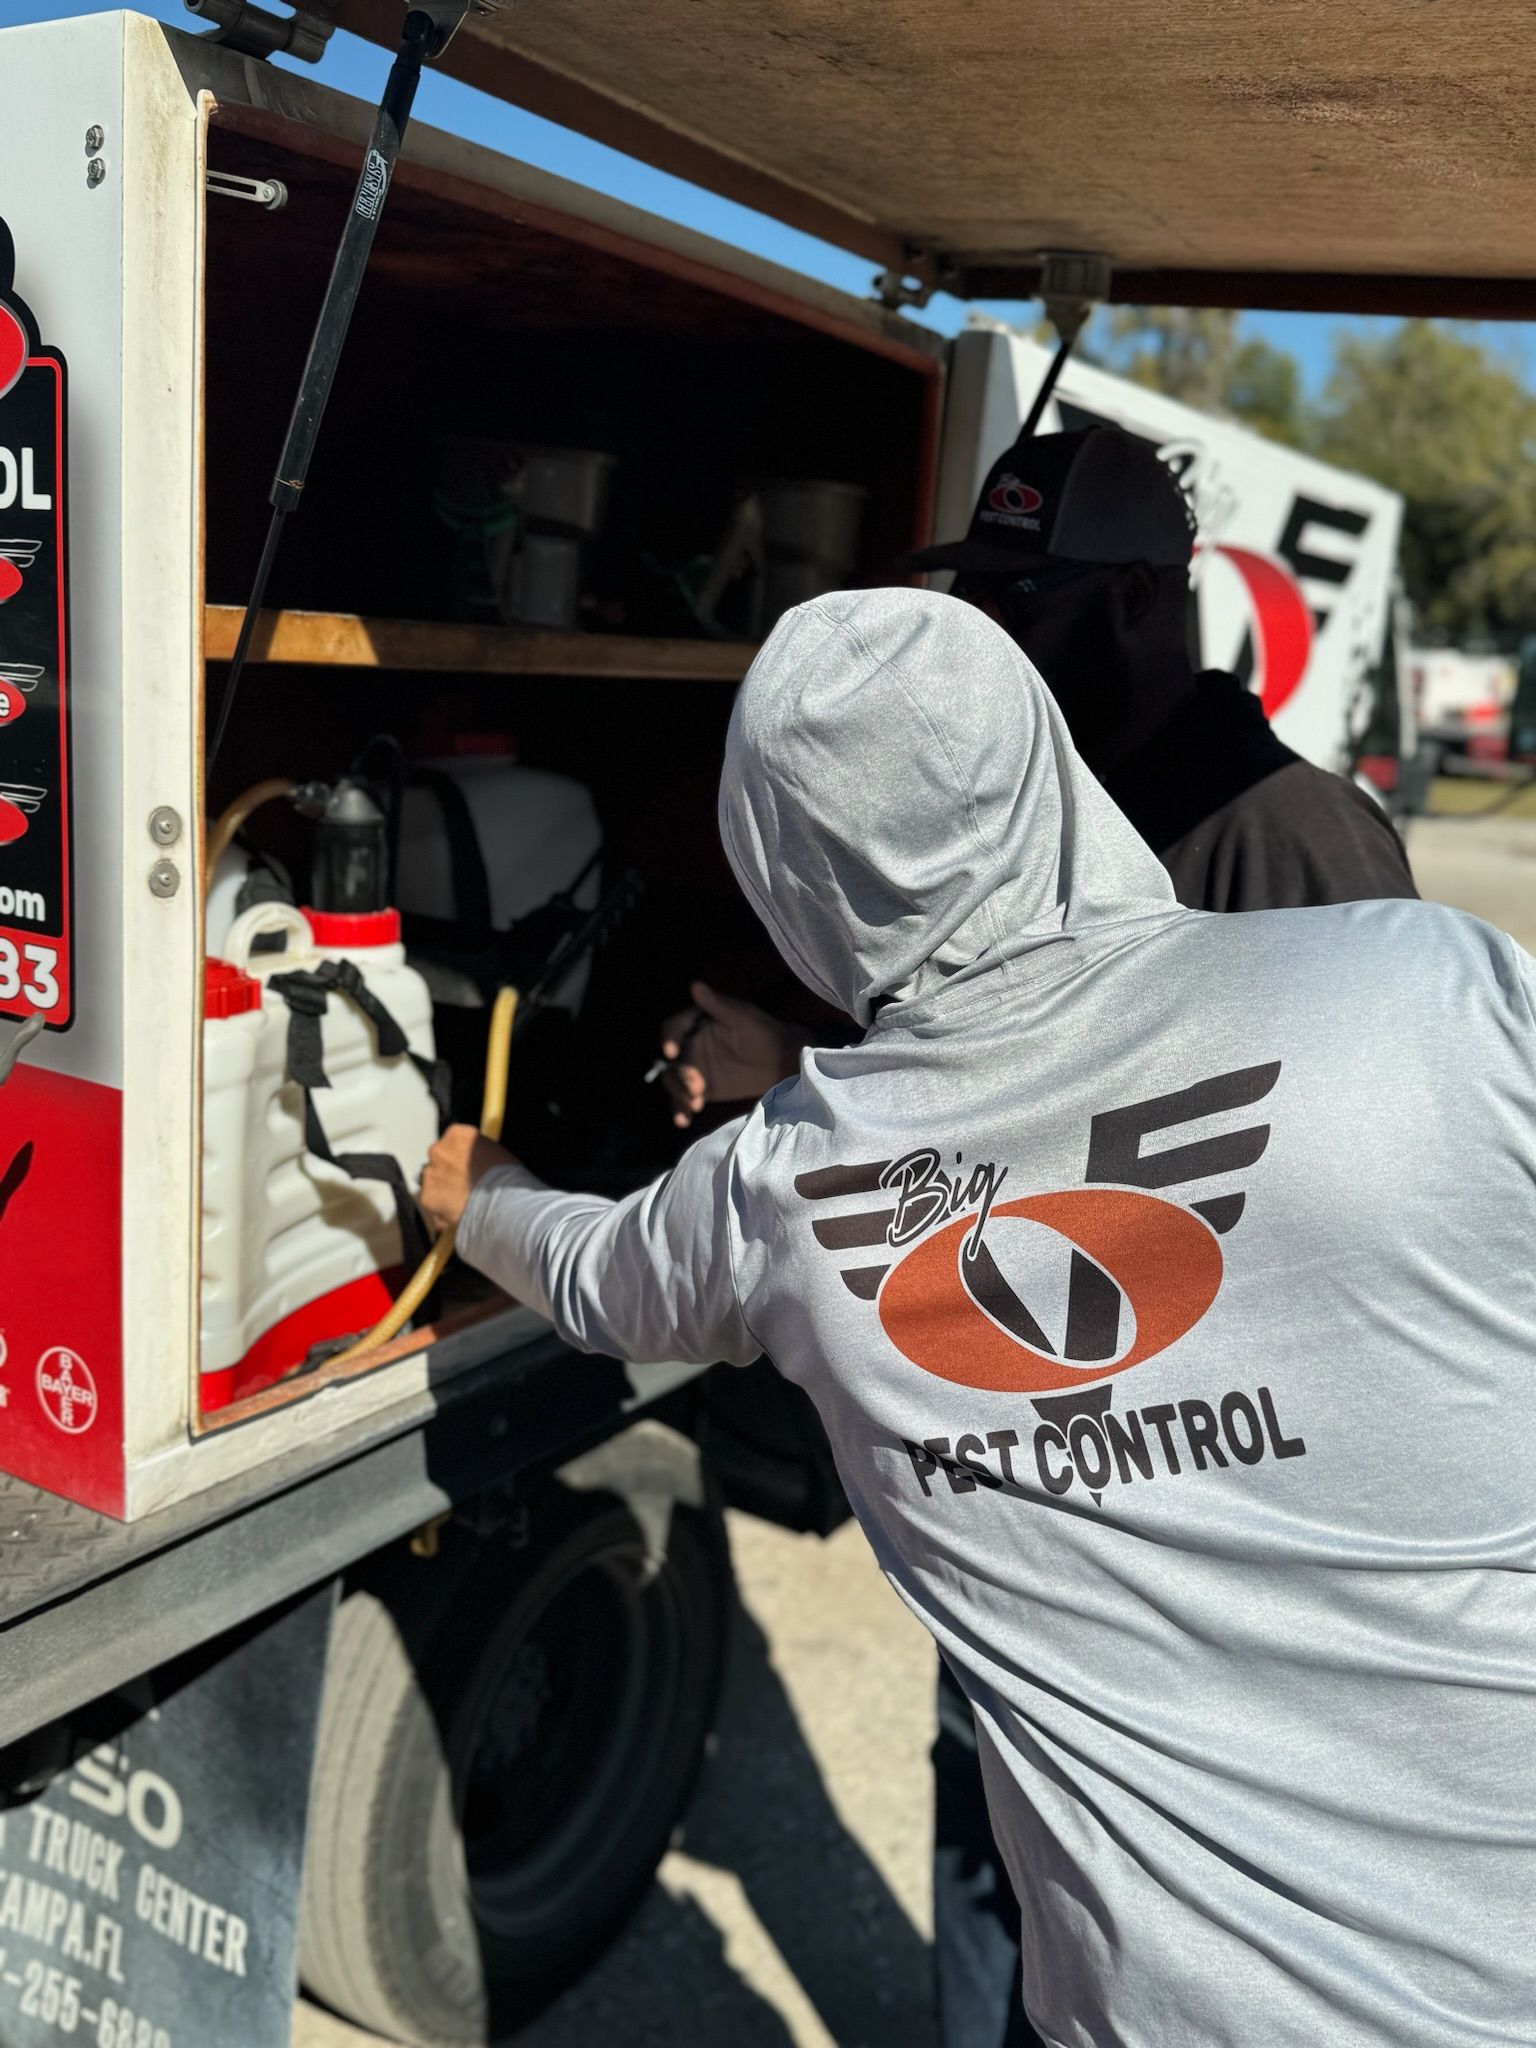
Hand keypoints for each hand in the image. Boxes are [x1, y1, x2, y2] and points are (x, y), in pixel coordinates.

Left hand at [421, 1124, 515, 1232]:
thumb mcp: (495, 1152)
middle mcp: (439, 1151)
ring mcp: (430, 1174)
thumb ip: (477, 1152)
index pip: (452, 1140)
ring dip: (443, 1189)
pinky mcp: (427, 1196)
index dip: (460, 1154)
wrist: (502, 1202)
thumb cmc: (505, 1176)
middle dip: (448, 1171)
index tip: (466, 1164)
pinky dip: (441, 1209)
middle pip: (438, 1159)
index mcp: (457, 1134)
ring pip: (433, 1181)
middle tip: (464, 1184)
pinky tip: (457, 1213)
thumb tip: (473, 1160)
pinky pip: (432, 1203)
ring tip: (463, 1201)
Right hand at [659, 981, 809, 1128]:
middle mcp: (689, 1046)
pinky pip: (684, 1100)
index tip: (672, 1052)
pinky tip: (684, 1121)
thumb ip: (718, 1005)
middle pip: (672, 1060)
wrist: (782, 1061)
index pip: (674, 1028)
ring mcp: (693, 1069)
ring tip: (695, 1105)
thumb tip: (696, 985)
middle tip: (697, 1088)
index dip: (669, 1038)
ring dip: (679, 1094)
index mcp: (696, 1023)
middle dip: (680, 1075)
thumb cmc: (764, 1032)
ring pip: (674, 1082)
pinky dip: (680, 1110)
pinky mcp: (699, 1090)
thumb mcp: (743, 1017)